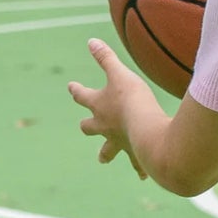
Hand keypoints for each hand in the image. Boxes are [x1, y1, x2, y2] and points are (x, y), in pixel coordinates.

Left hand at [68, 38, 149, 178]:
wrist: (147, 130)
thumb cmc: (132, 100)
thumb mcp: (119, 74)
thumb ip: (105, 58)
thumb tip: (90, 41)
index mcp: (99, 107)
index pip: (82, 96)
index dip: (76, 90)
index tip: (70, 86)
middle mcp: (105, 128)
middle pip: (89, 127)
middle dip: (86, 126)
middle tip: (84, 126)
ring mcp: (119, 143)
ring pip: (107, 151)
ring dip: (105, 153)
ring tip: (102, 159)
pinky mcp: (136, 154)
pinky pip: (136, 164)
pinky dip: (139, 169)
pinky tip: (142, 176)